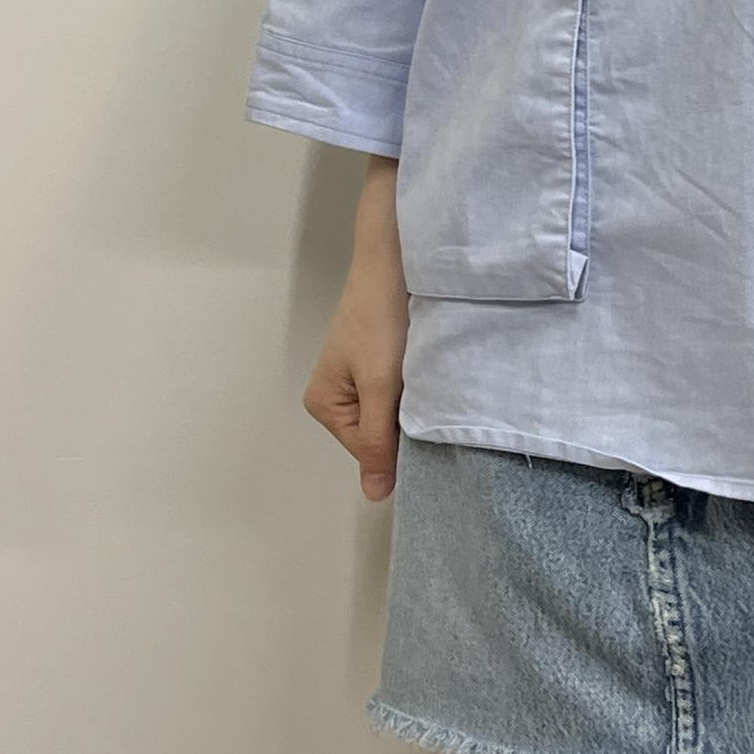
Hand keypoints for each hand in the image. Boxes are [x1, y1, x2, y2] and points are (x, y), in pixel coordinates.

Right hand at [302, 154, 409, 500]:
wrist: (396, 258)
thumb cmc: (382, 319)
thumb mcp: (380, 384)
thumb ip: (377, 440)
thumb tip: (375, 496)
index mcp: (325, 404)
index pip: (369, 450)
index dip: (398, 441)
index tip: (423, 417)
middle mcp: (338, 394)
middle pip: (381, 432)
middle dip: (407, 419)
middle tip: (428, 394)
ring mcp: (359, 375)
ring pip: (395, 410)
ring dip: (414, 399)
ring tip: (428, 379)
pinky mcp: (381, 357)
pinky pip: (401, 388)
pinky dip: (417, 383)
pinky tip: (429, 369)